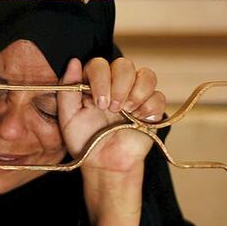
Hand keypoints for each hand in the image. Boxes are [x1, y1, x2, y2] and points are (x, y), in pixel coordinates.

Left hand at [57, 57, 165, 225]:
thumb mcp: (68, 116)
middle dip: (119, 85)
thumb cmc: (84, 141)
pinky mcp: (152, 110)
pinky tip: (138, 119)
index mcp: (95, 83)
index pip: (100, 64)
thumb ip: (68, 88)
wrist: (104, 164)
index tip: (97, 102)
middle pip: (125, 64)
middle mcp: (116, 85)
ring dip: (136, 92)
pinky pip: (159, 96)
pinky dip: (149, 107)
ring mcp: (136, 96)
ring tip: (126, 112)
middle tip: (112, 109)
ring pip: (146, 75)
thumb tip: (74, 61)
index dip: (100, 78)